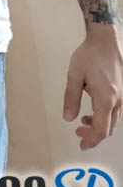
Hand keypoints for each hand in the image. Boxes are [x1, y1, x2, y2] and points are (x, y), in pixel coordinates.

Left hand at [63, 23, 122, 148]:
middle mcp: (118, 101)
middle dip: (94, 135)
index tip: (81, 145)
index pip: (101, 130)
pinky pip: (116, 111)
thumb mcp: (74, 75)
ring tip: (83, 121)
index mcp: (106, 99)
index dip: (91, 140)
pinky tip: (93, 110)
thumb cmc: (89, 56)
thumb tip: (68, 118)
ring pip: (113, 121)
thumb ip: (71, 98)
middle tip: (78, 133)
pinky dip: (105, 116)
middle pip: (108, 128)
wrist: (105, 40)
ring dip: (99, 125)